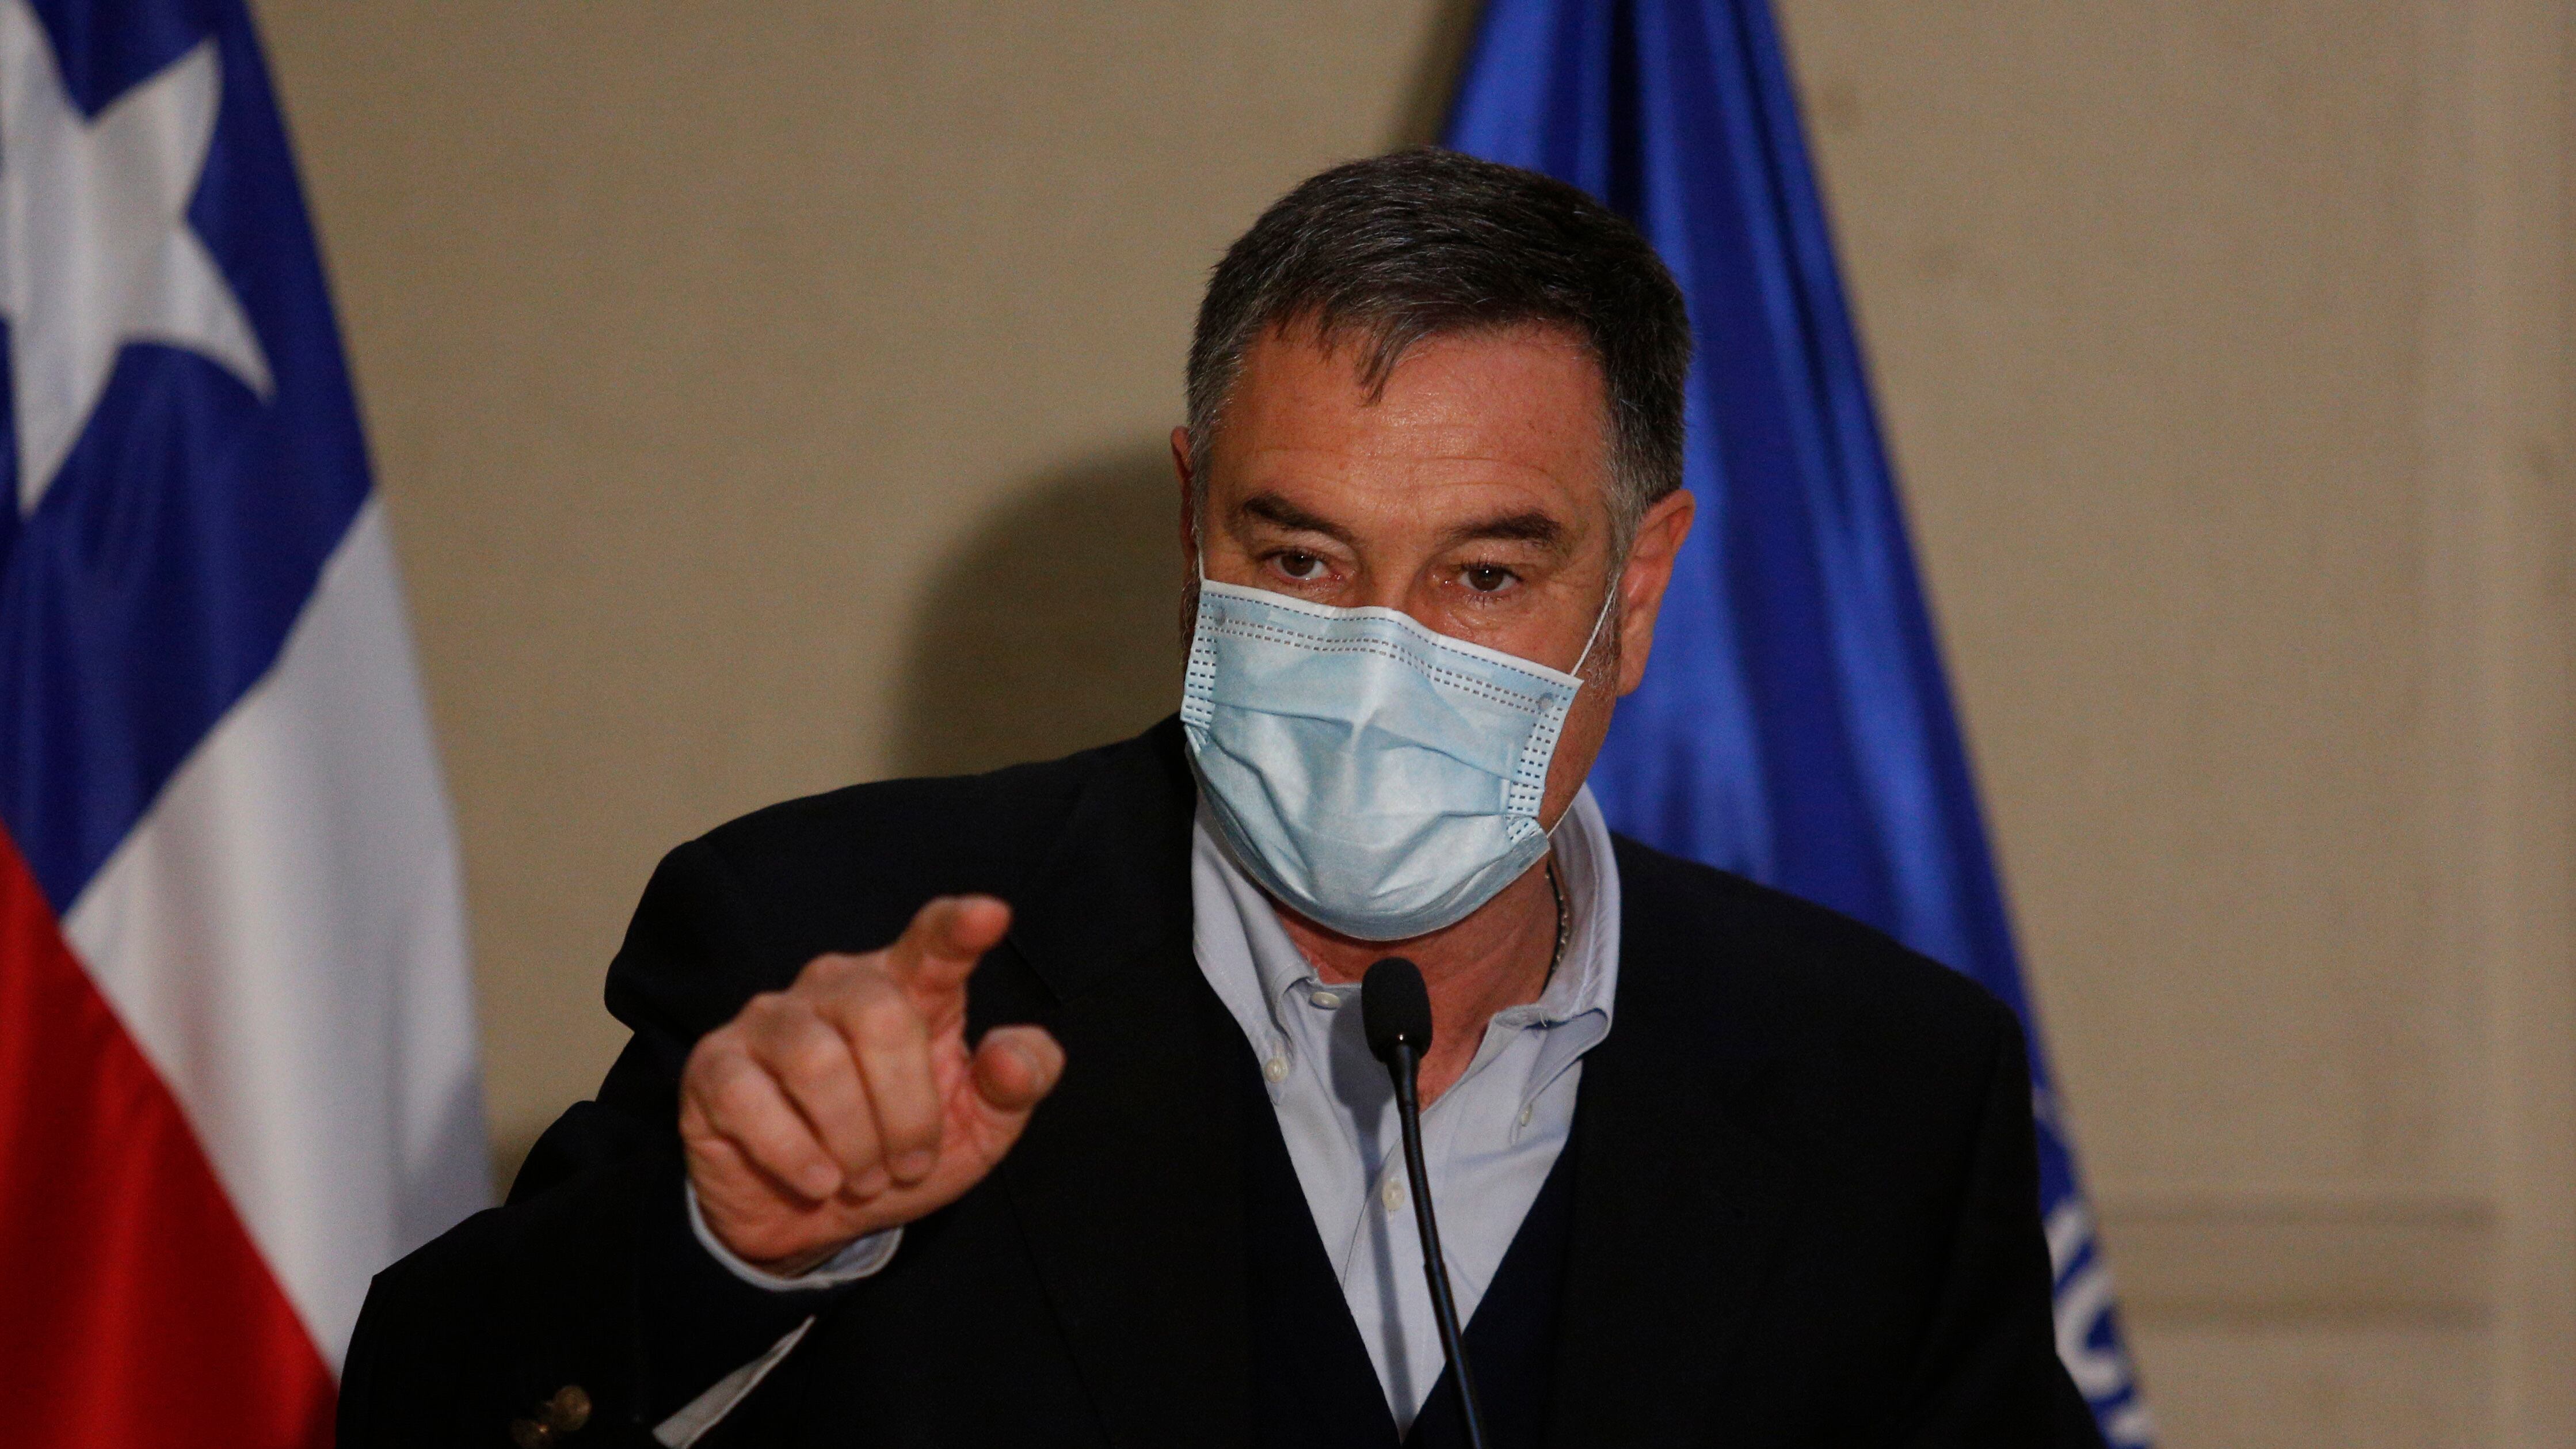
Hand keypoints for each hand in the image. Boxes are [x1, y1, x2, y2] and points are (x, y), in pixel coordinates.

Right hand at [679, 895, 1064, 1273]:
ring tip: (863, 1178)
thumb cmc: (899, 1154)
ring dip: (854, 1140)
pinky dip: (796, 1155)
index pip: (933, 944)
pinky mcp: (715, 1066)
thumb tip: (1011, 1058)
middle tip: (907, 1164)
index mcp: (908, 987)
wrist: (807, 1220)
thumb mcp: (978, 1130)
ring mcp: (769, 1019)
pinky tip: (818, 1182)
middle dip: (907, 1109)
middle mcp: (834, 985)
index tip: (991, 916)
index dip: (958, 929)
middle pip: (881, 1017)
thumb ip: (1015, 1083)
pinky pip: (751, 1100)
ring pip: (817, 1061)